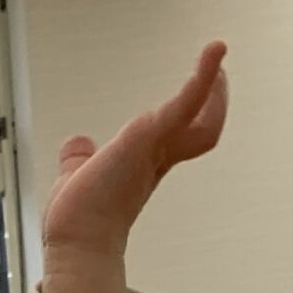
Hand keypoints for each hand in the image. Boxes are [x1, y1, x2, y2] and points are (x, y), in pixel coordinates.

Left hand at [43, 42, 228, 282]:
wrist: (76, 240)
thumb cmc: (76, 220)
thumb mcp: (76, 174)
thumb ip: (79, 158)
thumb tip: (77, 144)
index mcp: (142, 167)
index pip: (176, 139)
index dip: (188, 119)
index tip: (194, 97)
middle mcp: (155, 160)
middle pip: (200, 131)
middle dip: (210, 102)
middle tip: (216, 74)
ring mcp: (156, 149)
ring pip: (204, 122)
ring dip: (211, 88)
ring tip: (216, 55)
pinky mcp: (152, 135)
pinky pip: (186, 103)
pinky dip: (202, 77)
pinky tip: (214, 52)